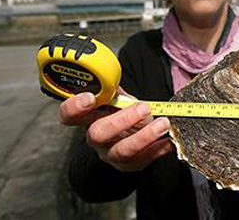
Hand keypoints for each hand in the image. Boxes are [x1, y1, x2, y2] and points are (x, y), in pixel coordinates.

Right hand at [59, 90, 174, 171]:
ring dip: (146, 136)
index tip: (90, 97)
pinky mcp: (130, 165)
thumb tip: (112, 72)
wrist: (131, 138)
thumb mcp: (117, 99)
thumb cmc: (122, 114)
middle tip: (144, 108)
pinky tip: (169, 138)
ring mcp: (111, 154)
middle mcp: (96, 138)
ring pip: (123, 150)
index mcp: (88, 118)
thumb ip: (114, 88)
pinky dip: (159, 148)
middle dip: (122, 120)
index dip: (74, 107)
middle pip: (98, 134)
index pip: (69, 115)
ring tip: (164, 123)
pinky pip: (144, 159)